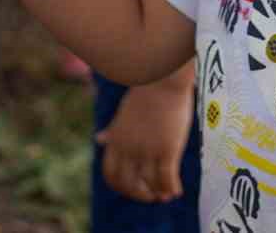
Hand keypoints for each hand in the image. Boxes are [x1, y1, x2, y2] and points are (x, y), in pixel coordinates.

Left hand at [96, 77, 194, 202]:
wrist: (164, 79)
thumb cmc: (146, 93)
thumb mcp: (123, 114)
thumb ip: (112, 131)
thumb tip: (98, 139)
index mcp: (116, 140)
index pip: (111, 174)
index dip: (121, 186)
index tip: (133, 188)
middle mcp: (129, 149)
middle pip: (128, 185)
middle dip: (140, 194)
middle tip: (151, 196)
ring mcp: (147, 150)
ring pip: (150, 184)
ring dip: (158, 193)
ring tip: (166, 195)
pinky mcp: (167, 149)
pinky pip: (167, 179)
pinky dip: (171, 189)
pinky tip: (177, 191)